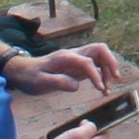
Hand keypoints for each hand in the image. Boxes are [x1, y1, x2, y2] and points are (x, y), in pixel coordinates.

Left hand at [4, 42, 121, 99]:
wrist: (24, 72)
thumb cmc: (31, 77)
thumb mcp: (40, 82)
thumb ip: (58, 82)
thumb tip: (75, 86)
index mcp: (65, 57)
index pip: (87, 61)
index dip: (96, 74)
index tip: (100, 88)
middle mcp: (74, 55)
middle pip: (99, 49)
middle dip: (111, 62)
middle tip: (115, 79)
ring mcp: (77, 59)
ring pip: (100, 56)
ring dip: (109, 69)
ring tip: (107, 88)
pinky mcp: (78, 66)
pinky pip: (96, 66)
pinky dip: (103, 75)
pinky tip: (103, 89)